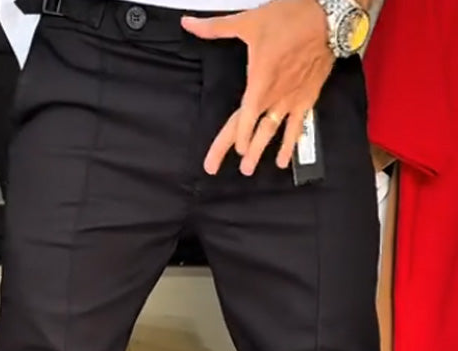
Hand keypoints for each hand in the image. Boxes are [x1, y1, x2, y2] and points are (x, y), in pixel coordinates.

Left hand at [181, 0, 333, 175]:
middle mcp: (274, 98)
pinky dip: (289, 145)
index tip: (215, 158)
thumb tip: (188, 23)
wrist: (329, 15)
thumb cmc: (289, 18)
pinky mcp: (307, 98)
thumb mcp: (248, 22)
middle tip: (216, 169)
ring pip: (271, 133)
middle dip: (235, 151)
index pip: (239, 121)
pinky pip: (297, 127)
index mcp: (258, 84)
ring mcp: (291, 101)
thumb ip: (215, 28)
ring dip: (259, 151)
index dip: (227, 141)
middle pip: (250, 130)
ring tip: (248, 170)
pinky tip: (282, 161)